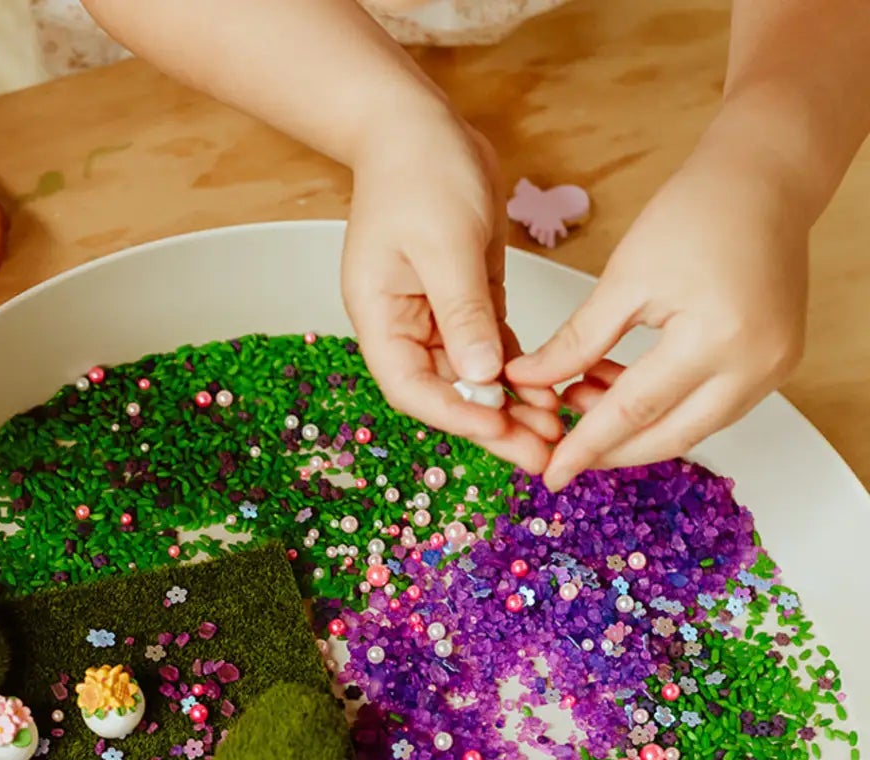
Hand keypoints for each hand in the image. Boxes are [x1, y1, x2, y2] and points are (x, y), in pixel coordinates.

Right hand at [342, 112, 562, 473]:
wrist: (418, 128)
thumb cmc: (418, 173)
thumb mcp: (445, 242)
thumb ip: (463, 310)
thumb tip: (482, 376)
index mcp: (380, 318)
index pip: (413, 387)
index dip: (456, 415)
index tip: (500, 432)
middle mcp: (404, 328)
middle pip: (447, 394)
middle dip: (493, 427)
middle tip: (541, 456)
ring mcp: (435, 318)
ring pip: (474, 380)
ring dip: (512, 408)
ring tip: (556, 432)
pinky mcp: (466, 303)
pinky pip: (492, 352)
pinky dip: (519, 376)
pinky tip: (550, 396)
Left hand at [507, 154, 808, 491]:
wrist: (765, 180)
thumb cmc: (699, 211)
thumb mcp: (623, 279)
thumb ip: (576, 341)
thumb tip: (525, 382)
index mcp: (716, 337)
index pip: (634, 411)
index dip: (586, 445)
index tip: (550, 473)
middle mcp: (755, 363)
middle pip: (667, 436)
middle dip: (609, 451)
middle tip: (560, 449)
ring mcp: (772, 368)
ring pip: (689, 429)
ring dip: (632, 428)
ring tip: (579, 395)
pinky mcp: (776, 364)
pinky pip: (710, 408)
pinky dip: (663, 409)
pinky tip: (618, 386)